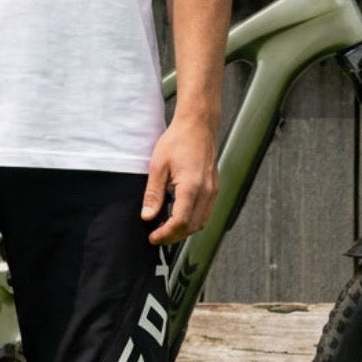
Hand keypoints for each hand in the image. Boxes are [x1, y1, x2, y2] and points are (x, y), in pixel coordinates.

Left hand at [141, 116, 217, 244]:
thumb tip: (147, 216)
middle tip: (157, 236)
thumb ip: (153, 194)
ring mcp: (213, 190)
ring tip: (166, 228)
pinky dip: (193, 220)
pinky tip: (179, 216)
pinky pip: (206, 212)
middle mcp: (207, 191)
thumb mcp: (158, 166)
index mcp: (192, 187)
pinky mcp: (214, 187)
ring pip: (202, 222)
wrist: (198, 125)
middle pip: (193, 227)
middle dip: (174, 236)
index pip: (181, 222)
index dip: (166, 234)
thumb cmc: (179, 140)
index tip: (153, 237)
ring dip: (184, 230)